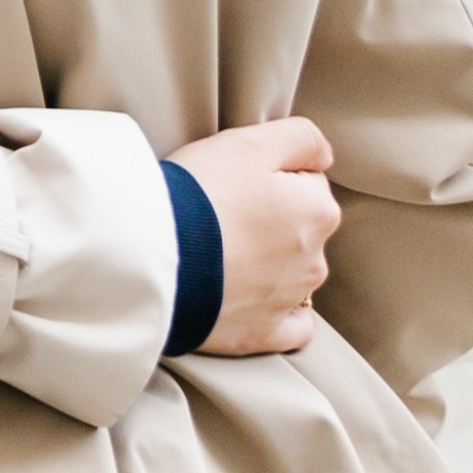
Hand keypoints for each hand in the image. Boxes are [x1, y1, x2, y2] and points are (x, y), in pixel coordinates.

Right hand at [167, 117, 340, 356]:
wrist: (150, 258)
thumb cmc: (197, 195)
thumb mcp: (250, 141)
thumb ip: (301, 138)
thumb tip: (323, 156)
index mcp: (318, 210)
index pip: (307, 185)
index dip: (269, 178)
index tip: (234, 182)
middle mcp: (314, 259)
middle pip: (299, 231)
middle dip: (271, 223)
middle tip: (220, 215)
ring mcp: (287, 301)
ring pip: (292, 276)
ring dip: (267, 265)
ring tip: (217, 255)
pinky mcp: (259, 334)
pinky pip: (287, 329)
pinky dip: (274, 315)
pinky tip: (250, 301)